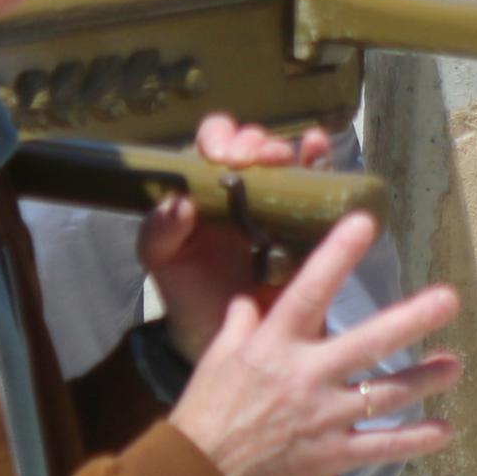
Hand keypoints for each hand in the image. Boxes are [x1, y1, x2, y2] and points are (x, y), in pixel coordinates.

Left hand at [144, 113, 340, 359]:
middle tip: (255, 162)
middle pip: (253, 144)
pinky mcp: (306, 224)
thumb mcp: (161, 259)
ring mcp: (277, 202)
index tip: (222, 158)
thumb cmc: (187, 288)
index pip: (213, 140)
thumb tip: (180, 204)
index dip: (219, 139)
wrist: (222, 336)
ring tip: (287, 158)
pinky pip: (317, 188)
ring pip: (286, 159)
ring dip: (288, 149)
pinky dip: (318, 162)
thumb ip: (158, 231)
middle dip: (255, 144)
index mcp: (205, 184)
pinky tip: (318, 151)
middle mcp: (243, 184)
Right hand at [164, 213, 461, 475]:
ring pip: (386, 394)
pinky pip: (381, 447)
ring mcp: (324, 417)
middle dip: (411, 319)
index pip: (310, 289)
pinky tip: (444, 431)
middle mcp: (306, 375)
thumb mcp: (218, 357)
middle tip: (449, 299)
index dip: (338, 254)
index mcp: (276, 343)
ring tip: (455, 366)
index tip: (365, 221)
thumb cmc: (205, 411)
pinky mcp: (332, 455)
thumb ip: (241, 324)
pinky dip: (414, 440)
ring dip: (424, 379)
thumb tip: (248, 298)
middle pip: (368, 341)